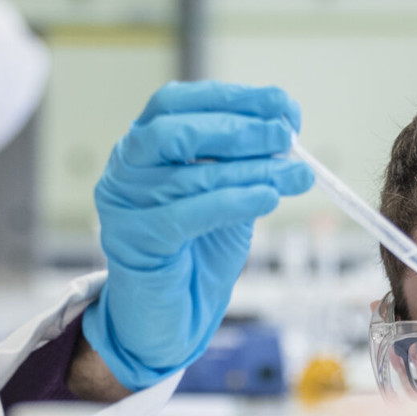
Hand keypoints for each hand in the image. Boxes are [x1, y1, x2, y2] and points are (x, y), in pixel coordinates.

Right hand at [84, 81, 313, 390]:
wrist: (170, 317)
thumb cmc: (196, 253)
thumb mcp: (225, 196)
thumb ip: (243, 164)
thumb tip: (286, 135)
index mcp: (142, 145)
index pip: (176, 102)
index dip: (231, 99)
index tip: (282, 104)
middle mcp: (124, 168)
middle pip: (176, 131)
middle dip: (238, 130)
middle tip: (286, 138)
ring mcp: (122, 204)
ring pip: (188, 176)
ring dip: (250, 171)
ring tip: (294, 175)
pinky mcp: (132, 241)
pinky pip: (185, 215)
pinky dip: (232, 202)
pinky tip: (268, 197)